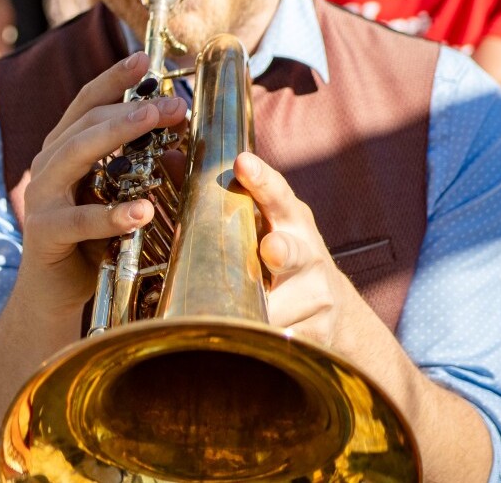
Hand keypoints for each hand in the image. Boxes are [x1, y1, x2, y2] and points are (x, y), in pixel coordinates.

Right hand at [16, 52, 187, 316]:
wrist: (53, 295)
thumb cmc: (90, 241)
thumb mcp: (111, 194)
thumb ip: (132, 164)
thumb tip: (177, 128)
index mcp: (62, 150)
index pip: (86, 103)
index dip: (114, 79)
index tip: (146, 59)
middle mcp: (47, 166)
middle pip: (85, 123)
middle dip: (131, 108)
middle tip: (173, 103)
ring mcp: (42, 198)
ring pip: (75, 154)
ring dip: (118, 137)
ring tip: (156, 125)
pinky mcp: (44, 234)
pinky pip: (78, 219)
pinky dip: (111, 214)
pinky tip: (141, 210)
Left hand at [233, 152, 359, 349]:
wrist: (333, 308)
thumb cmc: (282, 253)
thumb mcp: (258, 220)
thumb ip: (216, 192)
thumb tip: (167, 155)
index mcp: (289, 219)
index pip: (277, 195)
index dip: (262, 179)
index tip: (244, 163)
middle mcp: (307, 253)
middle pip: (293, 251)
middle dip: (283, 251)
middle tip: (272, 248)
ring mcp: (316, 294)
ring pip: (279, 305)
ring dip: (259, 311)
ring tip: (245, 315)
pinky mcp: (316, 330)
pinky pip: (280, 338)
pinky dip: (260, 340)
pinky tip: (250, 344)